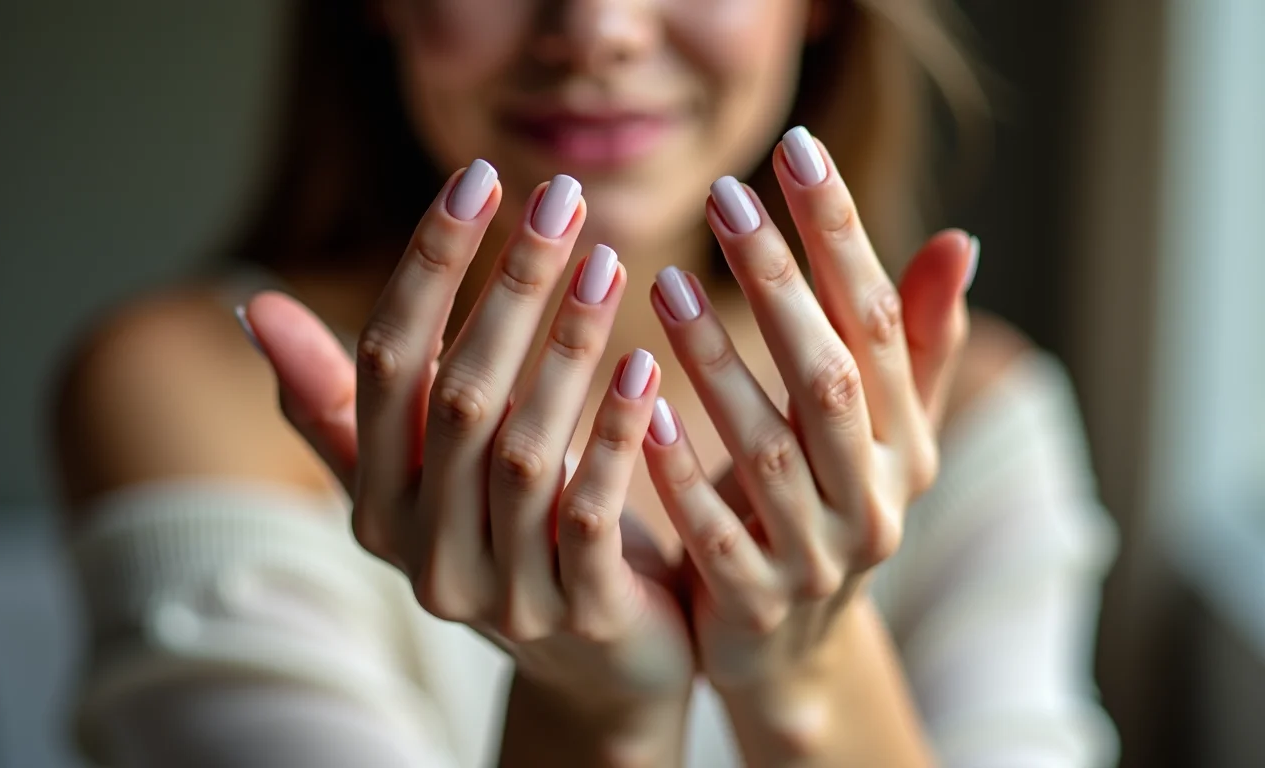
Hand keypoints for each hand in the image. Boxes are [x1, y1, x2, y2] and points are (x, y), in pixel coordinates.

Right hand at [244, 163, 694, 719]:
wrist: (600, 661)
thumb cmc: (508, 533)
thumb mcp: (420, 472)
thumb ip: (343, 401)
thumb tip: (251, 308)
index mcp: (376, 502)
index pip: (385, 364)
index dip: (430, 267)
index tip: (477, 179)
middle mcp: (423, 550)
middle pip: (457, 398)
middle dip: (510, 288)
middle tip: (560, 199)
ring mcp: (500, 590)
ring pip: (522, 452)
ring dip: (567, 348)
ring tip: (608, 260)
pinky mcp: (580, 612)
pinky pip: (592, 515)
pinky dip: (616, 436)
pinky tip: (647, 365)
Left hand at [641, 128, 974, 695]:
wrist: (791, 648)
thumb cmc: (821, 506)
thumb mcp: (878, 433)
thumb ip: (910, 343)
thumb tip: (960, 239)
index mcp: (906, 441)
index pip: (878, 321)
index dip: (841, 234)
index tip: (796, 149)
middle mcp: (874, 496)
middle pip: (831, 377)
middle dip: (781, 284)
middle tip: (726, 199)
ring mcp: (817, 554)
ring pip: (770, 449)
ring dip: (719, 364)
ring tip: (665, 283)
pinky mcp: (754, 600)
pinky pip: (714, 531)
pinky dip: (678, 470)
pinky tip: (641, 407)